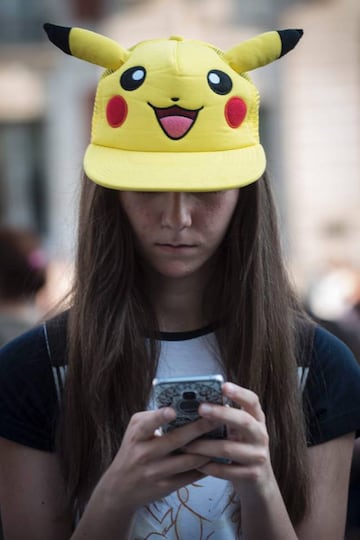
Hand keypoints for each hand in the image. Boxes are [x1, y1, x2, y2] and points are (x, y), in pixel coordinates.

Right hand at [99, 407, 214, 510]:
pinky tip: (216, 458)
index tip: (173, 410)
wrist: (120, 488)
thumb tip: (180, 405)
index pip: (147, 424)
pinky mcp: (165, 487)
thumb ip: (153, 417)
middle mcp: (145, 454)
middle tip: (216, 419)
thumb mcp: (135, 431)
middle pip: (175, 441)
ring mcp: (155, 472)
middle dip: (198, 429)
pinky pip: (190, 476)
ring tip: (222, 438)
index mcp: (136, 436)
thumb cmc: (133, 450)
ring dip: (207, 449)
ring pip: (188, 460)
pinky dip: (204, 467)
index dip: (160, 417)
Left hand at [181, 382, 274, 498]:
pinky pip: (225, 470)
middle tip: (200, 408)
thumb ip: (224, 418)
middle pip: (243, 421)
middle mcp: (261, 435)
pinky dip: (208, 466)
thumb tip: (194, 403)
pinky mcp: (252, 475)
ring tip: (186, 444)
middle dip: (221, 414)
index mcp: (257, 419)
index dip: (239, 393)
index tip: (223, 386)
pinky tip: (195, 463)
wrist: (259, 483)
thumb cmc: (240, 449)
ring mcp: (258, 456)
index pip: (252, 401)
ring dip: (204, 446)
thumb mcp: (238, 431)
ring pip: (228, 449)